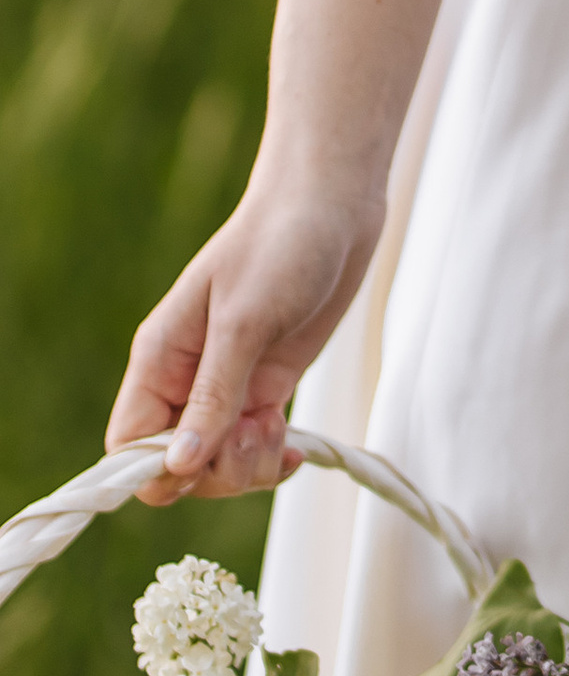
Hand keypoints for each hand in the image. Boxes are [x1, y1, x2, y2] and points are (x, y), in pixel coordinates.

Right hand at [106, 170, 381, 500]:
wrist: (333, 205)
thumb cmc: (281, 245)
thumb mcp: (245, 320)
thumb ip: (213, 395)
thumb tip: (177, 466)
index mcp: (160, 359)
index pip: (128, 444)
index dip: (155, 470)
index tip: (200, 461)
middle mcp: (187, 380)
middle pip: (175, 466)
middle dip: (215, 470)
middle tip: (254, 434)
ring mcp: (228, 386)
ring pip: (217, 465)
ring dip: (247, 465)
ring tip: (278, 428)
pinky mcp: (267, 386)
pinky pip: (252, 448)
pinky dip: (270, 459)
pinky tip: (294, 447)